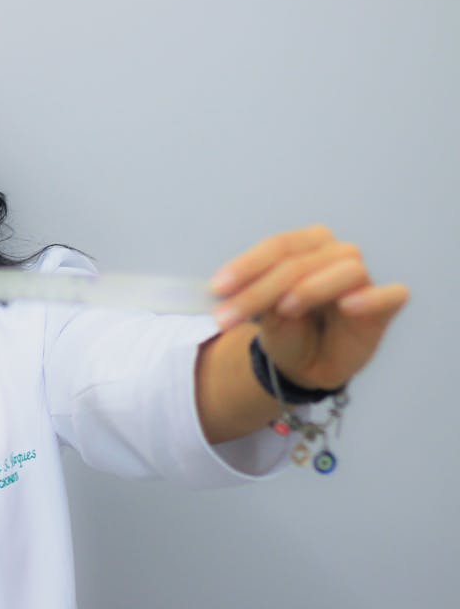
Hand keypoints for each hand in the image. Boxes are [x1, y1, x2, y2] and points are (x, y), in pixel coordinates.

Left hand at [209, 225, 408, 390]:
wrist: (304, 363)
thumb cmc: (286, 328)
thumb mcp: (264, 313)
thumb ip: (259, 296)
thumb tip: (237, 289)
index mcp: (306, 245)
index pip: (278, 246)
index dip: (246, 266)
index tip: (217, 289)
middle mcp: (336, 254)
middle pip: (302, 261)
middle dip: (261, 288)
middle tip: (228, 317)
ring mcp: (363, 279)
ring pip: (344, 270)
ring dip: (310, 288)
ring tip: (284, 309)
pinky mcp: (385, 306)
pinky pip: (390, 295)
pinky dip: (371, 298)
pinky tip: (347, 306)